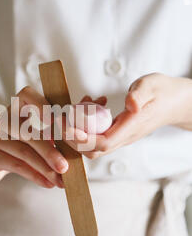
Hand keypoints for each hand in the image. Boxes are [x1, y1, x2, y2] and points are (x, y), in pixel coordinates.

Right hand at [0, 86, 68, 187]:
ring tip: (60, 180)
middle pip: (29, 132)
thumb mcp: (27, 135)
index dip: (42, 104)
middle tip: (66, 167)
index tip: (56, 120)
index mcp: (16, 108)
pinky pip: (16, 165)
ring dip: (45, 168)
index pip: (27, 95)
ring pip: (24, 152)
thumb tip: (78, 142)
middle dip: (50, 151)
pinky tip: (47, 183)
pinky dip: (34, 175)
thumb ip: (49, 134)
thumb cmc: (12, 146)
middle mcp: (4, 119)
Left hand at [64, 73, 191, 159]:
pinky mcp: (117, 133)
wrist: (176, 102)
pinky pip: (96, 135)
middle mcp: (125, 137)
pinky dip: (85, 123)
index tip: (66, 126)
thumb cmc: (163, 91)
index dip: (82, 139)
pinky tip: (89, 102)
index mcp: (132, 127)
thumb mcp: (152, 85)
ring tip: (76, 105)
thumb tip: (130, 104)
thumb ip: (140, 94)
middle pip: (93, 150)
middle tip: (59, 118)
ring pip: (92, 144)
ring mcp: (120, 137)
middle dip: (72, 138)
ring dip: (77, 129)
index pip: (104, 143)